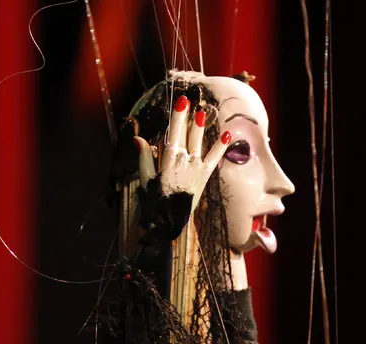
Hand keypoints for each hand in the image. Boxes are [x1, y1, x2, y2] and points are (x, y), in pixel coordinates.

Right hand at [135, 95, 230, 212]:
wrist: (171, 221)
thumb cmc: (155, 200)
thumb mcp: (146, 178)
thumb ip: (144, 157)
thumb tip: (138, 139)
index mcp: (168, 159)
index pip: (174, 133)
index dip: (178, 116)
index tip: (181, 102)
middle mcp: (184, 161)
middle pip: (186, 134)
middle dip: (187, 117)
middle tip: (189, 99)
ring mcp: (196, 168)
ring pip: (198, 142)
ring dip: (200, 127)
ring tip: (203, 112)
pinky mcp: (205, 176)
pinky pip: (214, 158)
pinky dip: (220, 146)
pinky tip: (227, 134)